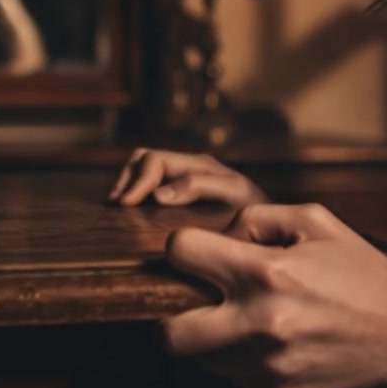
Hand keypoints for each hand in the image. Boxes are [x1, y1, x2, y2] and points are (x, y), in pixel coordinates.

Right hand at [108, 147, 267, 206]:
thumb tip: (158, 193)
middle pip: (143, 159)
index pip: (154, 160)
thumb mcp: (235, 195)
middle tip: (114, 206)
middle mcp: (189, 167)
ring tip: (116, 208)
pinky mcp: (182, 196)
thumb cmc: (257, 211)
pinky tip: (130, 213)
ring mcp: (184, 180)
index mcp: (199, 165)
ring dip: (128, 184)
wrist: (272, 228)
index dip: (137, 180)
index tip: (124, 205)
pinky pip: (152, 186)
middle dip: (126, 178)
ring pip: (143, 169)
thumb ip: (199, 186)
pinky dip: (136, 194)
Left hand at [162, 202, 386, 387]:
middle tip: (187, 304)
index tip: (195, 252)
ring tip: (242, 321)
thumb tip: (218, 234)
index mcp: (265, 273)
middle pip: (169, 334)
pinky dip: (240, 362)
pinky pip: (234, 379)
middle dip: (168, 315)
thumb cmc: (361, 270)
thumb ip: (257, 217)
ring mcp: (266, 368)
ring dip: (210, 340)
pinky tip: (270, 344)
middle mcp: (259, 324)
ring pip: (201, 360)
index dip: (182, 247)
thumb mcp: (314, 221)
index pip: (181, 252)